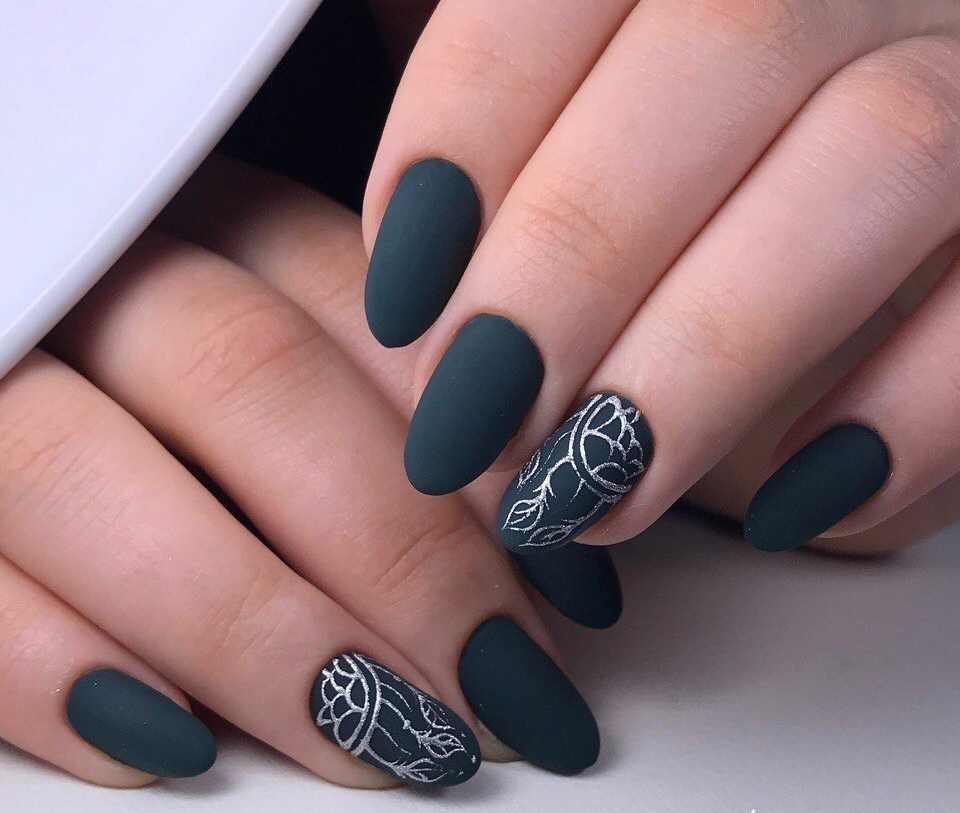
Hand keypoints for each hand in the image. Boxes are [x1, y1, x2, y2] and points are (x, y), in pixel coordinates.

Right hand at [0, 159, 604, 787]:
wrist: (22, 355)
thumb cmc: (157, 372)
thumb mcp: (265, 334)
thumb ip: (374, 398)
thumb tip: (533, 523)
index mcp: (201, 218)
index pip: (364, 310)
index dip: (474, 458)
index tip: (562, 581)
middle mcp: (90, 274)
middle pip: (249, 382)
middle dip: (398, 553)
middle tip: (505, 686)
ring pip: (93, 478)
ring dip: (260, 633)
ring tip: (391, 743)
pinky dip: (52, 673)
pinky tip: (173, 744)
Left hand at [362, 0, 959, 554]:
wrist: (885, 189)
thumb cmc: (698, 170)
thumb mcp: (593, 110)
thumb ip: (510, 131)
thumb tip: (414, 271)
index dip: (458, 142)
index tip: (404, 303)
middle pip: (718, 55)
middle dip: (567, 273)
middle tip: (476, 430)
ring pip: (875, 158)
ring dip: (704, 359)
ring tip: (594, 488)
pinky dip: (904, 418)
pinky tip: (789, 504)